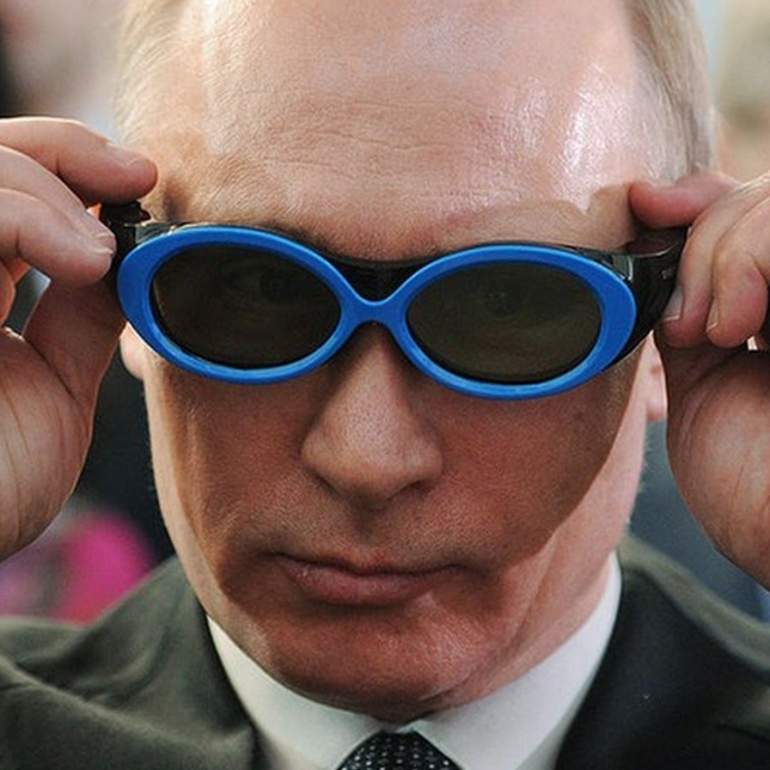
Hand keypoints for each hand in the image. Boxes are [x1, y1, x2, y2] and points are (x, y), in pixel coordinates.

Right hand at [0, 118, 155, 559]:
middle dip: (58, 151)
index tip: (141, 174)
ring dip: (39, 186)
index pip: (0, 183)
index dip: (65, 158)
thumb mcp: (55, 387)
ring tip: (100, 253)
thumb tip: (125, 255)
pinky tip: (79, 258)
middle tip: (132, 179)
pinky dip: (17, 214)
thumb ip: (80, 318)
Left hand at [630, 171, 769, 587]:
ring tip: (710, 328)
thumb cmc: (749, 484)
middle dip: (712, 233)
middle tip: (683, 317)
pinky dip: (759, 256)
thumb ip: (687, 307)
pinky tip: (737, 326)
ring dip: (734, 246)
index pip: (755, 209)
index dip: (703, 197)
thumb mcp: (700, 383)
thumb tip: (658, 228)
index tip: (647, 207)